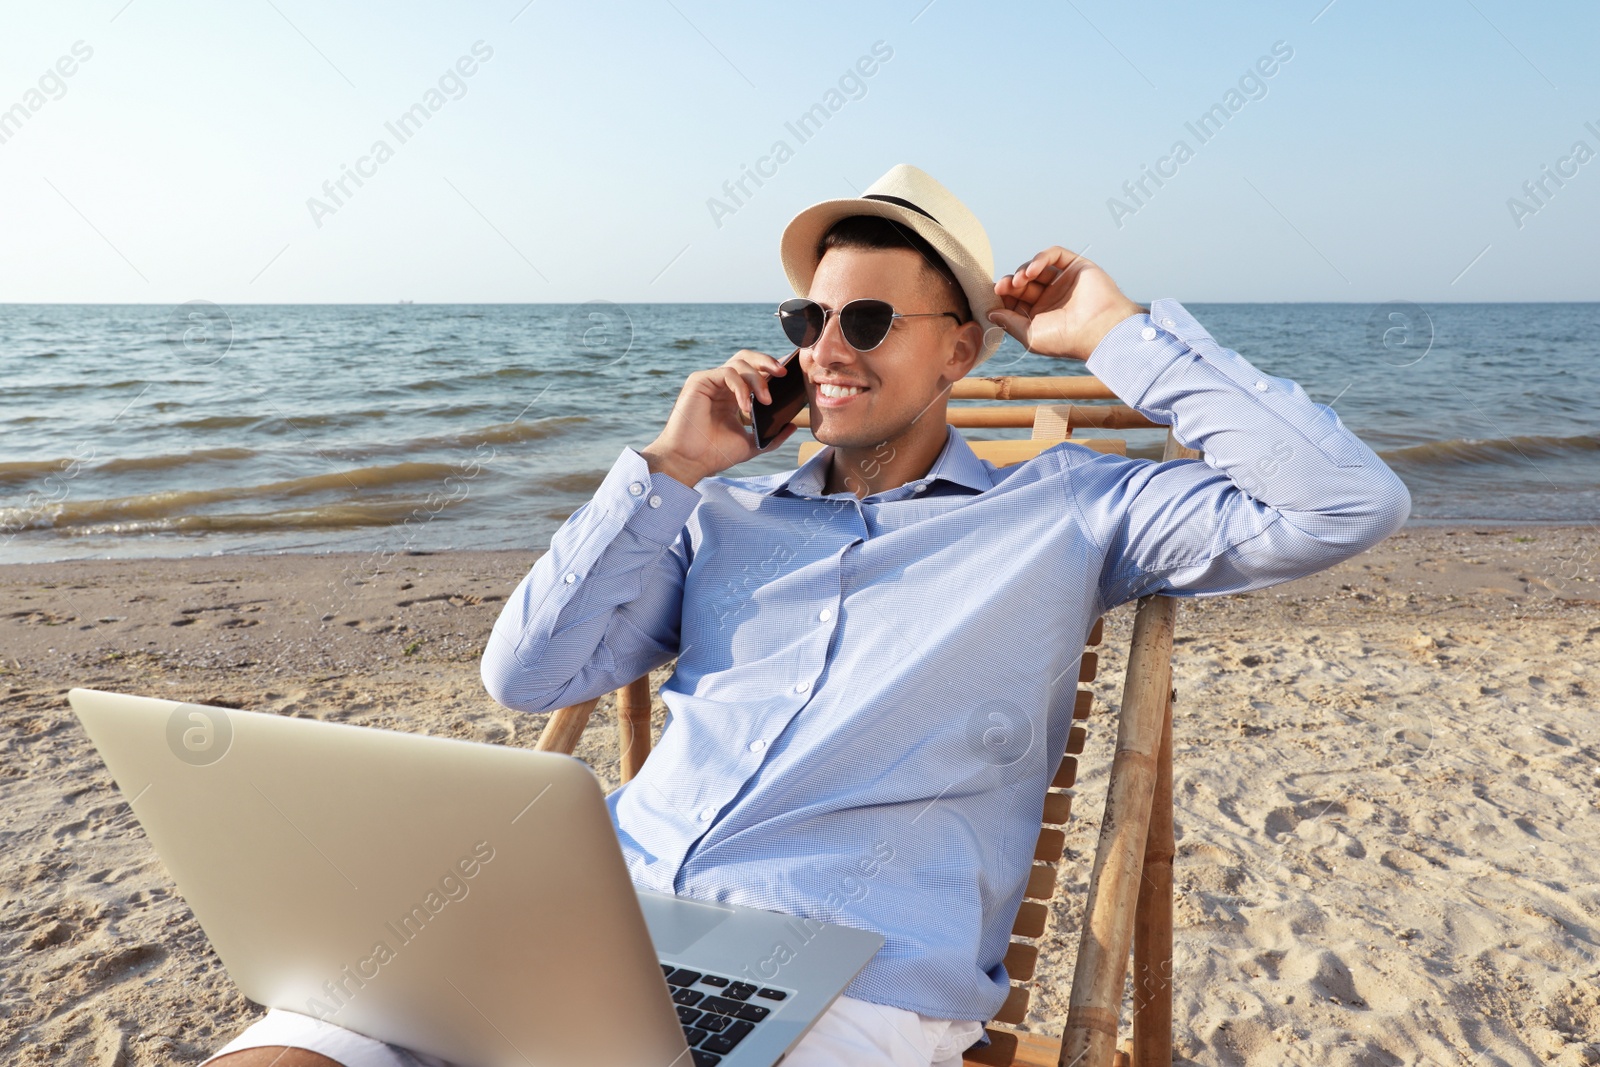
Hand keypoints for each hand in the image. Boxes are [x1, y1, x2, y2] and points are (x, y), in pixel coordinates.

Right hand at [640, 350, 798, 485]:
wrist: (691, 461)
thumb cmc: (715, 454)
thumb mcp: (752, 444)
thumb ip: (773, 435)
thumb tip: (792, 426)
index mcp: (733, 395)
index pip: (755, 372)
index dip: (771, 369)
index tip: (790, 376)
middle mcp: (722, 385)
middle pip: (747, 358)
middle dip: (767, 361)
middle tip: (783, 373)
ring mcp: (710, 381)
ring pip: (739, 362)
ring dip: (757, 379)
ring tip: (765, 401)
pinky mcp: (699, 380)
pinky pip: (727, 372)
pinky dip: (741, 387)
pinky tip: (745, 406)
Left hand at [988, 246, 1146, 361]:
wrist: (1099, 330)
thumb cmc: (1066, 339)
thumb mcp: (1030, 335)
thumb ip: (1009, 322)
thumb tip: (990, 313)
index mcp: (1041, 315)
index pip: (1015, 300)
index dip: (1003, 297)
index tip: (994, 297)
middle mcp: (1052, 298)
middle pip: (1023, 283)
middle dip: (1010, 283)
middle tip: (1002, 287)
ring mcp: (1064, 281)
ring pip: (1036, 268)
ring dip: (1022, 272)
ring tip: (1018, 282)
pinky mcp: (1076, 266)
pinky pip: (1054, 255)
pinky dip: (1039, 259)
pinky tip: (1031, 272)